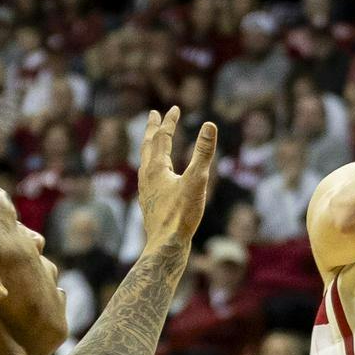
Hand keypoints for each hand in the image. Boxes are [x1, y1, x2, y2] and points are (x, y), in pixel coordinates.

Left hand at [137, 108, 218, 248]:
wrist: (165, 245)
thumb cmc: (182, 215)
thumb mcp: (197, 180)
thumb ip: (203, 153)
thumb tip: (210, 124)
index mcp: (156, 168)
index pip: (162, 137)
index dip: (169, 122)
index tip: (175, 108)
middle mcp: (147, 176)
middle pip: (147, 146)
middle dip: (151, 128)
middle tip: (152, 114)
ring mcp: (146, 190)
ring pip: (145, 161)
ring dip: (149, 146)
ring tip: (152, 141)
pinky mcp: (149, 202)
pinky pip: (147, 176)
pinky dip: (151, 165)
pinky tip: (155, 176)